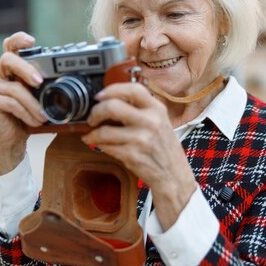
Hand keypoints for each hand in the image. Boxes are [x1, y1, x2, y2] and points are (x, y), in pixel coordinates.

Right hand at [0, 32, 46, 175]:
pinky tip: (34, 121)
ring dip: (32, 103)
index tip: (32, 41)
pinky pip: (10, 103)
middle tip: (39, 82)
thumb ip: (44, 87)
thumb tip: (67, 81)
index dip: (19, 40)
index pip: (10, 46)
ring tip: (43, 116)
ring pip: (14, 88)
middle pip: (8, 60)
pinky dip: (26, 113)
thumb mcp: (37, 99)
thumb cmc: (26, 117)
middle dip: (26, 69)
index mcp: (10, 69)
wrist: (11, 141)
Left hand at [81, 83, 197, 229]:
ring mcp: (141, 139)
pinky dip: (98, 145)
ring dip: (92, 133)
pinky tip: (100, 145)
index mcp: (157, 109)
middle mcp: (150, 121)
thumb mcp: (159, 121)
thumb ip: (140, 109)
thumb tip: (109, 100)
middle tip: (92, 118)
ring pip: (104, 131)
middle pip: (112, 107)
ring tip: (92, 135)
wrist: (173, 176)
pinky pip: (106, 147)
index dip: (112, 89)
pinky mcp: (132, 156)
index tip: (100, 96)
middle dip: (95, 112)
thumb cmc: (163, 148)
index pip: (133, 89)